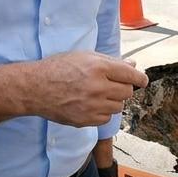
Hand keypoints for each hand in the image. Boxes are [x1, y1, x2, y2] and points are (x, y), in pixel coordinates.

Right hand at [30, 52, 147, 127]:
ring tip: (97, 94)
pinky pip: (106, 119)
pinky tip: (90, 104)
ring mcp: (92, 106)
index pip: (131, 75)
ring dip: (112, 101)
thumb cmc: (58, 68)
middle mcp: (98, 87)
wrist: (35, 88)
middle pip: (127, 92)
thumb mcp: (84, 56)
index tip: (142, 81)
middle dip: (122, 88)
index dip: (140, 78)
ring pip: (118, 107)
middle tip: (110, 84)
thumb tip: (132, 66)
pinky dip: (102, 112)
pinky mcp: (86, 120)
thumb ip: (110, 61)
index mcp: (99, 68)